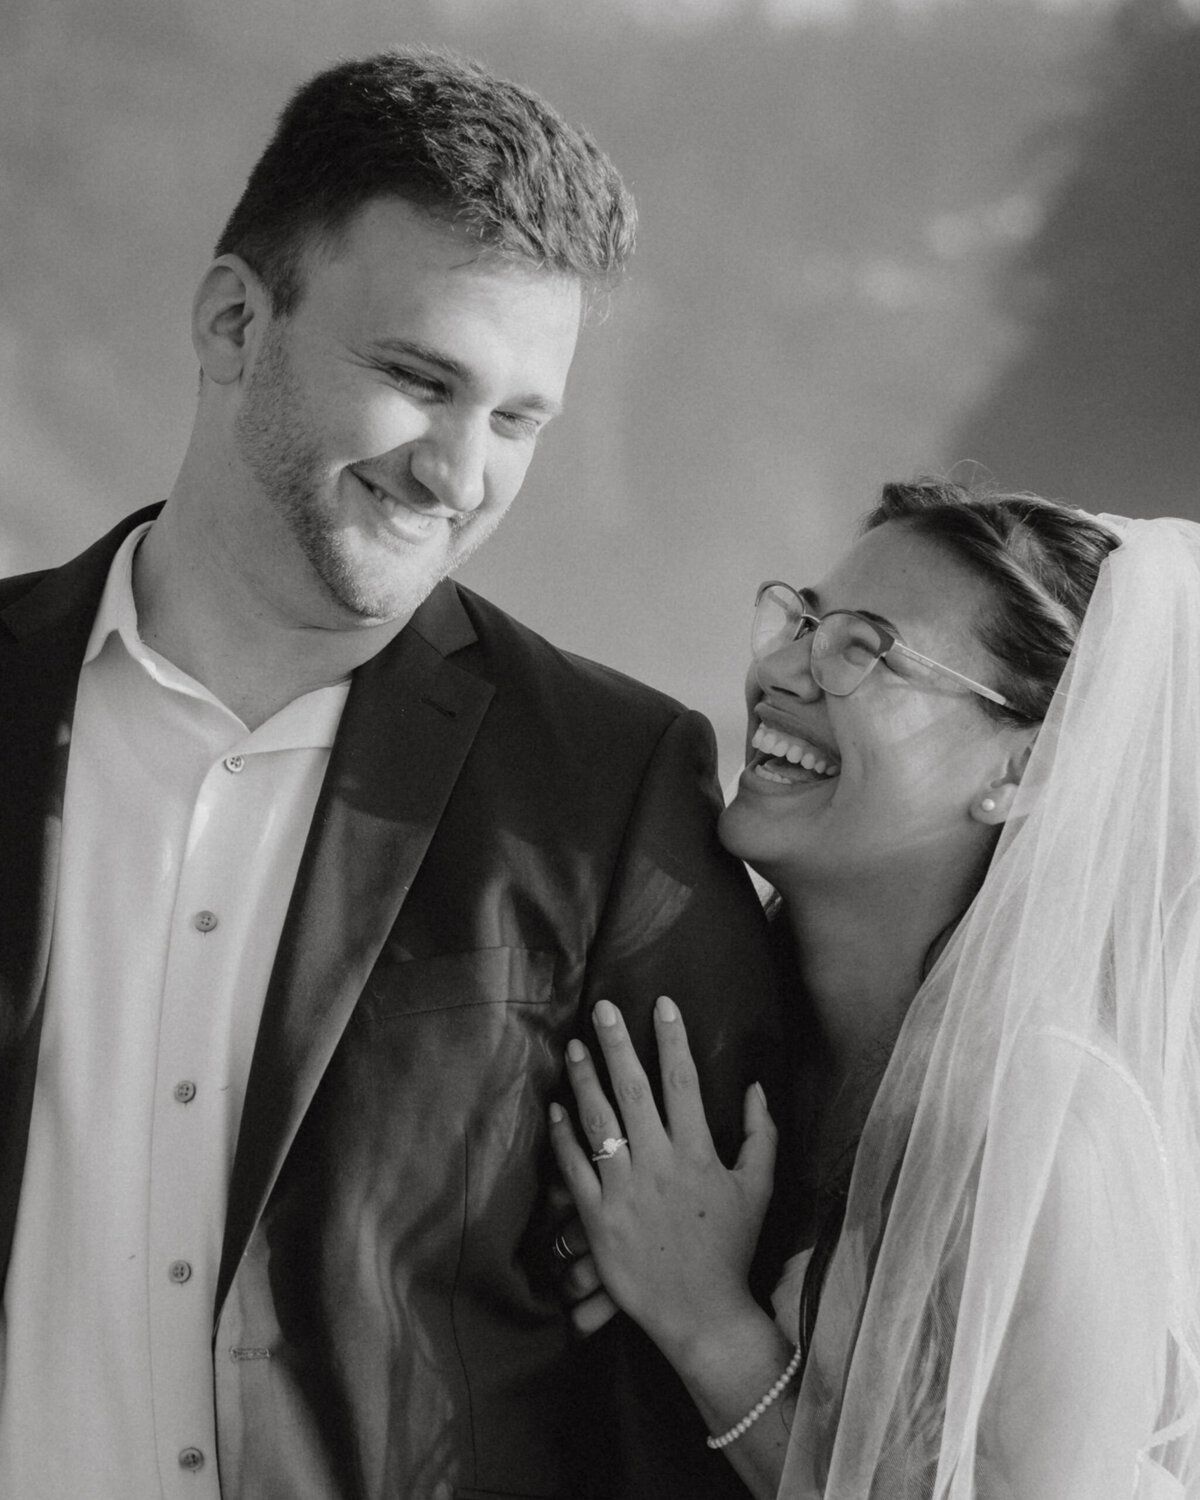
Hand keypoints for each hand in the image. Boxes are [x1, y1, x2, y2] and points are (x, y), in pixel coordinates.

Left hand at [549, 995, 775, 1366]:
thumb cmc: (732, 1250)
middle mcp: (659, 1165)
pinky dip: (563, 1135)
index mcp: (698, 1154)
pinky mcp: (597, 1218)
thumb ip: (761, 1134)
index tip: (661, 1004)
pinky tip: (556, 1106)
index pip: (682, 1082)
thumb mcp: (758, 1189)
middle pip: (634, 1090)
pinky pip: (574, 1168)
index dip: (671, 1039)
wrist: (703, 1314)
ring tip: (575, 1045)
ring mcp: (625, 1191)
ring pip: (599, 1122)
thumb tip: (755, 1086)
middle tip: (603, 1008)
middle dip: (618, 1044)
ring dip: (585, 1079)